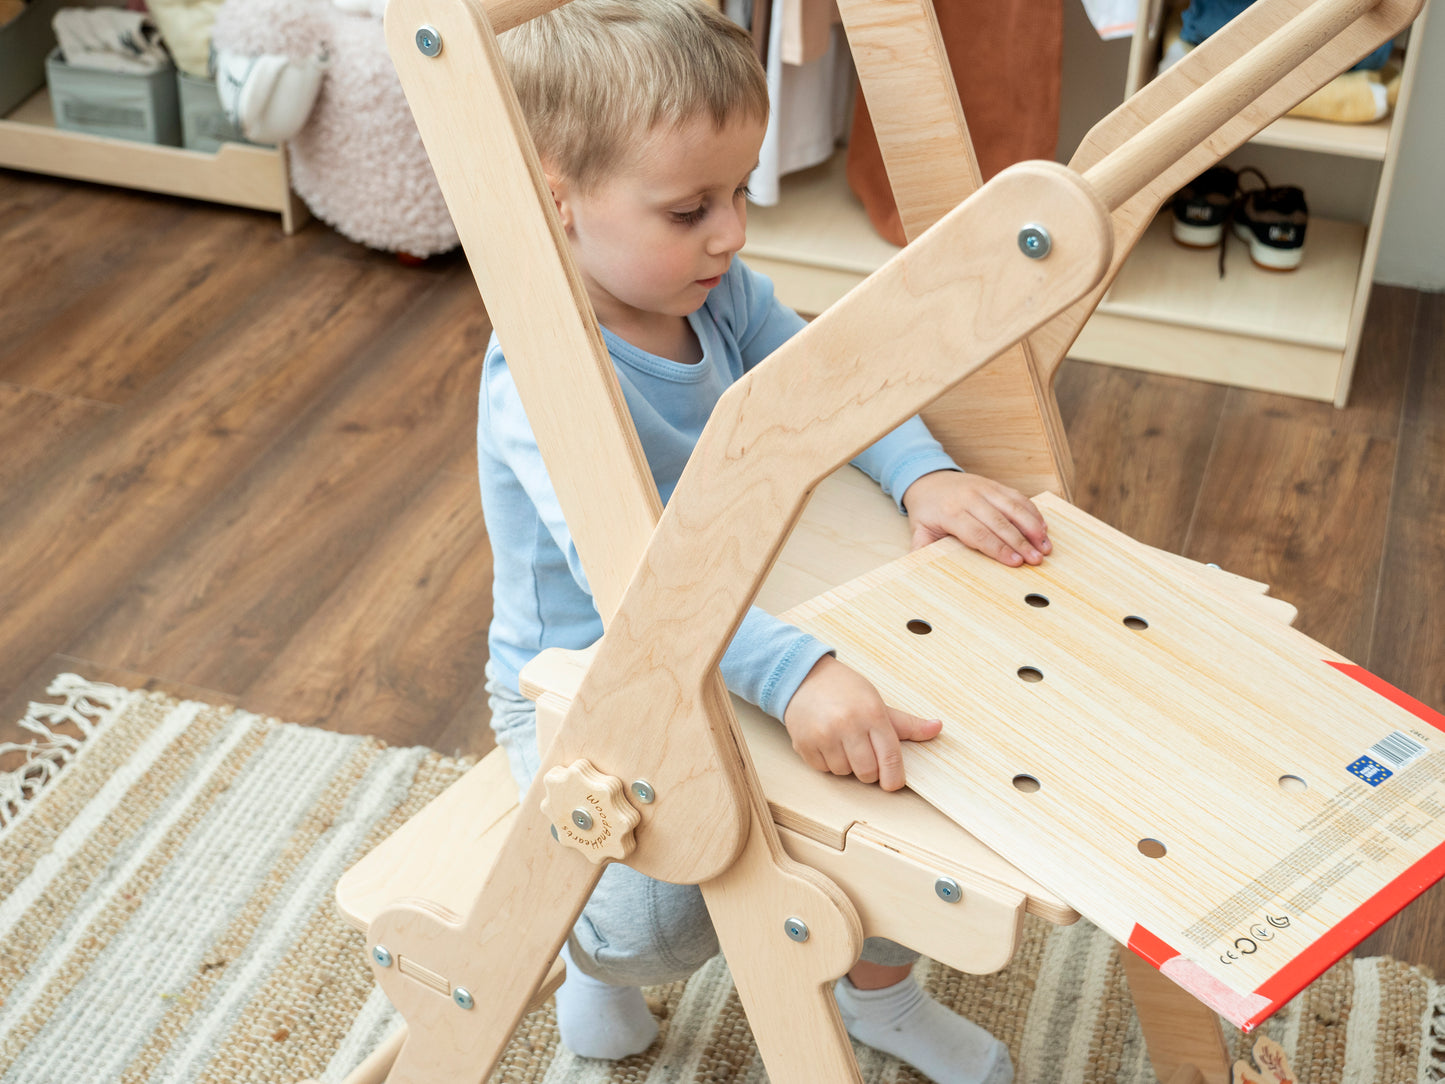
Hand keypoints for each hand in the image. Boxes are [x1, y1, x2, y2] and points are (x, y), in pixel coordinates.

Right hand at [782, 655, 941, 790]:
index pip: (890, 758)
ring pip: (844, 772)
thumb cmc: (845, 690)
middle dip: (870, 770)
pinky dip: (827, 762)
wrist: (804, 677)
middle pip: (868, 772)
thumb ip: (905, 723)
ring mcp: (824, 735)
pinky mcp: (804, 744)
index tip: (894, 783)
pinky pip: (823, 769)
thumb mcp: (877, 702)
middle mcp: (848, 725)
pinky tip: (827, 743)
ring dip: (847, 764)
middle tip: (865, 754)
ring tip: (843, 743)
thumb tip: (937, 728)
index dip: (894, 778)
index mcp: (872, 714)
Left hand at [901, 470, 1050, 565]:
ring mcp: (985, 489)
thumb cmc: (927, 510)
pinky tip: (1043, 528)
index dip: (998, 548)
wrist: (929, 479)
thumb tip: (917, 568)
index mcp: (951, 513)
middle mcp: (970, 498)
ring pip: (1013, 508)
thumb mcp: (919, 530)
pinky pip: (1018, 497)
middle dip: (1021, 542)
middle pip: (1000, 522)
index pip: (978, 533)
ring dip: (1032, 527)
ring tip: (1045, 547)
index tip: (1015, 562)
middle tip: (1036, 559)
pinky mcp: (995, 485)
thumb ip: (921, 549)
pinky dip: (1032, 512)